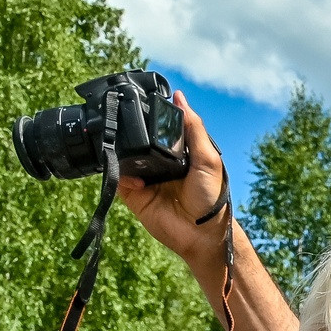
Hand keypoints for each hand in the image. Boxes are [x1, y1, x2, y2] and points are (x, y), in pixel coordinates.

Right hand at [115, 92, 233, 269]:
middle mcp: (157, 161)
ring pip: (124, 156)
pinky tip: (137, 180)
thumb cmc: (211, 197)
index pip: (156, 127)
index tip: (140, 102)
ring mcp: (143, 176)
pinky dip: (122, 175)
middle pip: (136, 140)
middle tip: (127, 125)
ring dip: (123, 152)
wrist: (202, 233)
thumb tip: (180, 97)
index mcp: (174, 151)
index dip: (149, 116)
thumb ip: (194, 128)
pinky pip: (119, 178)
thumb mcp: (208, 158)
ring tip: (132, 152)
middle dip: (130, 133)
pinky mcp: (133, 193)